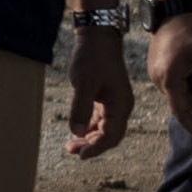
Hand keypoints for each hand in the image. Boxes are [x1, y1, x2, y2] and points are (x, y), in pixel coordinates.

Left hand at [66, 31, 134, 158]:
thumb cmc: (92, 57)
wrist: (97, 36)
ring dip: (89, 138)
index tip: (81, 155)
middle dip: (92, 146)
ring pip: (104, 129)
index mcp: (121, 104)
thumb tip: (77, 132)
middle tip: (72, 151)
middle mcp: (121, 106)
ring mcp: (114, 103)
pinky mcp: (106, 98)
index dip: (96, 148)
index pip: (112, 135)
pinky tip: (77, 132)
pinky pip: (100, 120)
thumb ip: (80, 108)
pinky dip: (89, 128)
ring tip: (71, 145)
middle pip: (110, 136)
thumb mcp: (84, 82)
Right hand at [148, 15, 191, 135]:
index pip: (181, 111)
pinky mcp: (159, 67)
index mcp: (169, 79)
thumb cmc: (189, 30)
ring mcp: (157, 74)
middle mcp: (159, 80)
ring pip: (182, 91)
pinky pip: (177, 82)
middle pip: (185, 101)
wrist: (171, 10)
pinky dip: (189, 78)